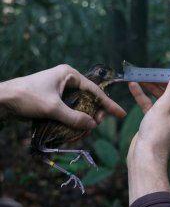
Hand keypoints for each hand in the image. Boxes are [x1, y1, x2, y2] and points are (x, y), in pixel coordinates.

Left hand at [0, 64, 125, 129]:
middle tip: (95, 126)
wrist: (3, 100)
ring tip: (85, 131)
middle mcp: (68, 81)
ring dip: (84, 119)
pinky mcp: (56, 99)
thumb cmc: (27, 97)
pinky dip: (75, 120)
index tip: (121, 114)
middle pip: (89, 99)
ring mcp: (62, 90)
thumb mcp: (53, 108)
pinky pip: (71, 110)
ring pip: (80, 106)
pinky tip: (76, 129)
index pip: (95, 90)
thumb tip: (92, 125)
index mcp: (69, 75)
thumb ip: (74, 117)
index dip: (109, 104)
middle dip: (94, 113)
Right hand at [127, 68, 169, 203]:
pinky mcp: (159, 122)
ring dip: (153, 88)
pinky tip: (134, 87)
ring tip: (142, 77)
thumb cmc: (156, 135)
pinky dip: (145, 97)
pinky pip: (154, 106)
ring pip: (165, 98)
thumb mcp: (164, 107)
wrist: (144, 158)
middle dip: (166, 82)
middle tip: (155, 73)